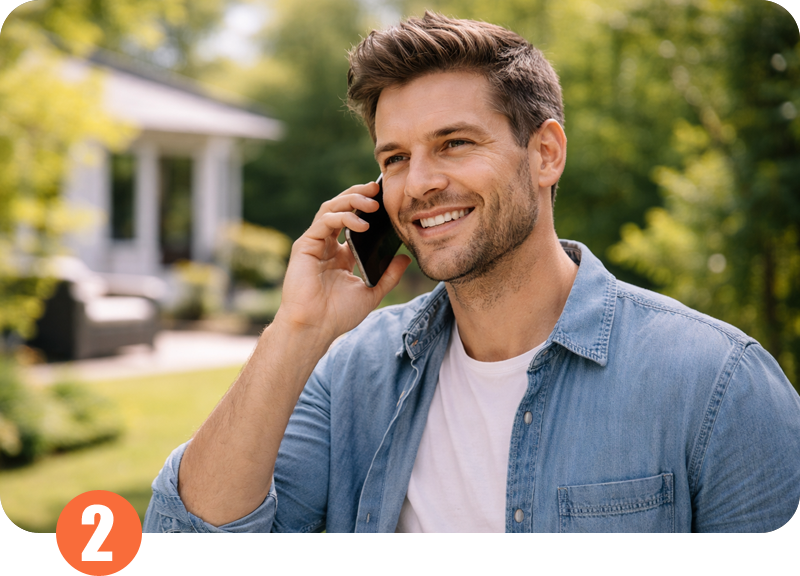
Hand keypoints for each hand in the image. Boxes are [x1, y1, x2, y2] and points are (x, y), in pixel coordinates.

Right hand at [274, 181, 410, 344]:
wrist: (315, 328)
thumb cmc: (338, 314)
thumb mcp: (371, 292)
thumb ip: (388, 276)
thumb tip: (405, 258)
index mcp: (341, 254)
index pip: (354, 221)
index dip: (368, 207)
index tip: (386, 199)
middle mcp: (327, 245)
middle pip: (341, 208)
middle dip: (359, 195)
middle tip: (378, 188)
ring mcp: (315, 243)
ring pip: (331, 208)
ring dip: (351, 200)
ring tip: (372, 203)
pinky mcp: (305, 246)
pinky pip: (324, 222)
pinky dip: (342, 217)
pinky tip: (360, 223)